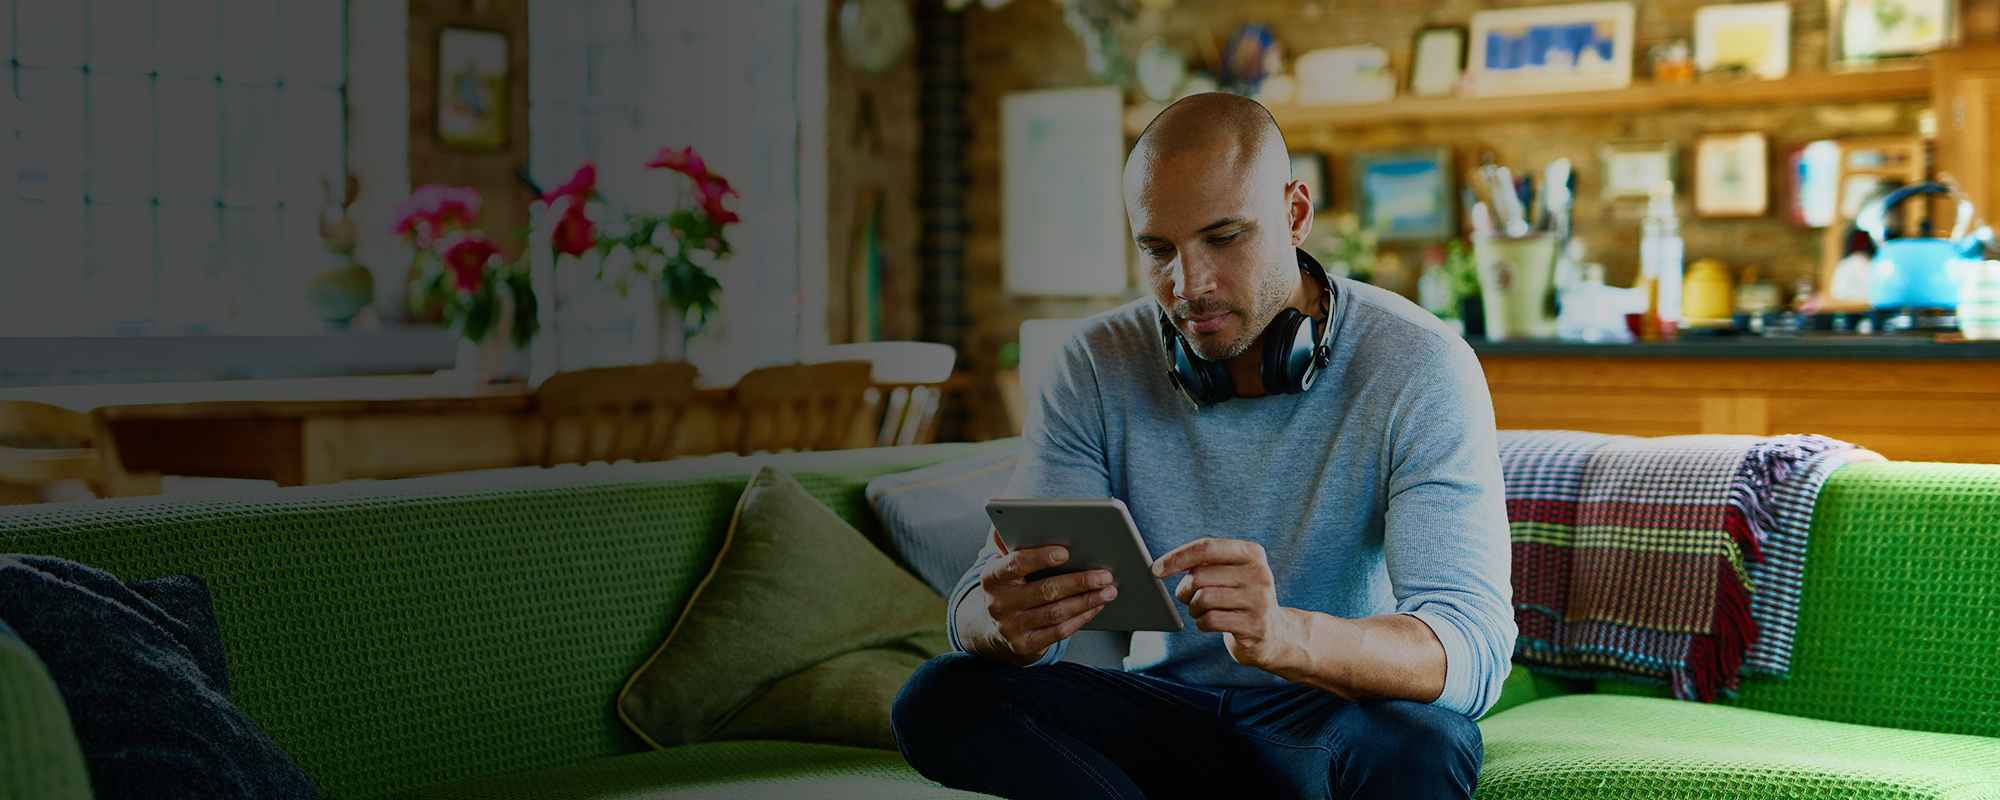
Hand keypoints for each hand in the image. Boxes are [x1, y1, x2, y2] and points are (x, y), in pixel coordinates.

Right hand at [978, 542, 1117, 662]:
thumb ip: (1011, 544)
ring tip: (1109, 590)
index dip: (1040, 557)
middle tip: (1105, 574)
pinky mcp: (1025, 646)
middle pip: (1044, 591)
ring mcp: (1011, 627)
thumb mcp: (1003, 565)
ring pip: (1056, 613)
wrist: (992, 629)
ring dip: (1087, 601)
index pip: (1015, 564)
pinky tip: (1097, 606)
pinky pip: (1059, 632)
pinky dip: (1081, 618)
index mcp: (992, 576)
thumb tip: (1015, 516)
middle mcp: (998, 604)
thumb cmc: (1009, 587)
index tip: (1066, 552)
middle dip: (1079, 582)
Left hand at [1152, 537, 1303, 673]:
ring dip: (1194, 608)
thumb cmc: (1240, 597)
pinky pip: (1210, 620)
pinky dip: (1202, 623)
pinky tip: (1209, 623)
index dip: (1177, 557)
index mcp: (1252, 553)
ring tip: (1201, 611)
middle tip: (1189, 597)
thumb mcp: (1231, 572)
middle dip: (1185, 590)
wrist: (1273, 634)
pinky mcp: (1255, 626)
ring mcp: (1260, 601)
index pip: (1206, 547)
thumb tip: (1162, 566)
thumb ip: (1205, 563)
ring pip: (1203, 599)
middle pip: (1200, 576)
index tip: (1155, 569)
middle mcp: (1260, 573)